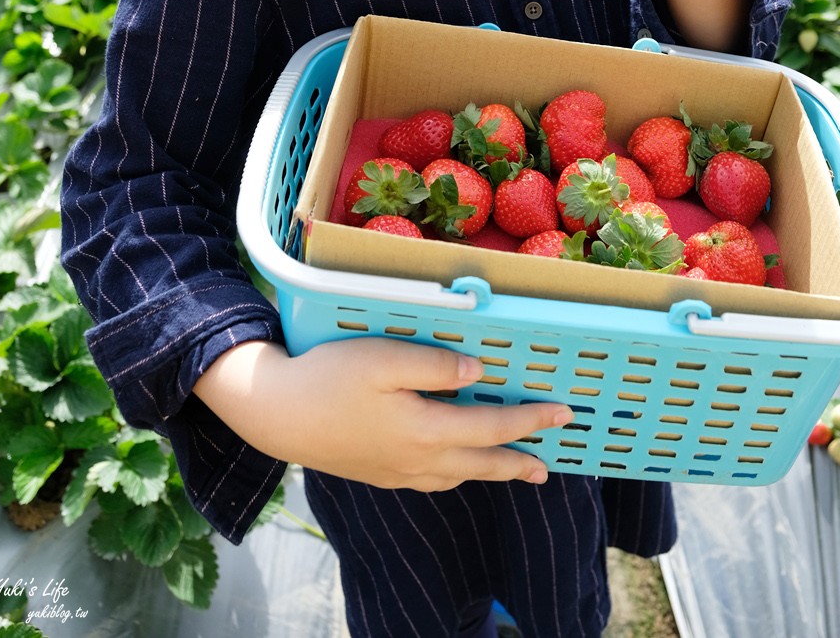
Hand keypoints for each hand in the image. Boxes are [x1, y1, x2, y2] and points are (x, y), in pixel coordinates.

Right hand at [194, 337, 572, 491]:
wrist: (277, 413)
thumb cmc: (329, 377)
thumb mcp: (382, 357)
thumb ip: (434, 365)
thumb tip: (479, 374)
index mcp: (424, 430)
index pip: (491, 429)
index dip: (530, 422)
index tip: (562, 414)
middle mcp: (417, 460)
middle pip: (481, 465)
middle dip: (518, 463)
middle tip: (549, 466)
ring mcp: (396, 472)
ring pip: (457, 478)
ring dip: (490, 472)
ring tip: (511, 468)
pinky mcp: (378, 473)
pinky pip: (431, 481)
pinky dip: (456, 475)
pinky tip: (453, 467)